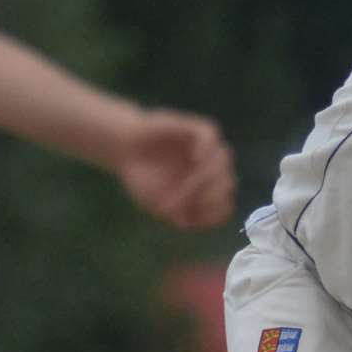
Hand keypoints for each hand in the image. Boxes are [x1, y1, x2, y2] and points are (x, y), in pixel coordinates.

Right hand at [116, 109, 235, 229]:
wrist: (123, 148)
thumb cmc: (143, 179)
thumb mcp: (157, 205)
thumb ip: (174, 215)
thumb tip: (187, 222)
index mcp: (208, 193)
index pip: (225, 209)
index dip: (210, 215)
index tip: (190, 215)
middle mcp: (212, 171)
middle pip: (227, 186)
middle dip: (208, 197)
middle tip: (184, 198)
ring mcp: (207, 149)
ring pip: (223, 162)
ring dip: (209, 177)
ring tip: (189, 183)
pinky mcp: (196, 129)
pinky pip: (211, 136)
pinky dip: (208, 149)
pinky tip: (195, 159)